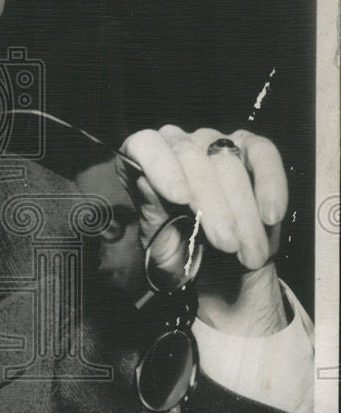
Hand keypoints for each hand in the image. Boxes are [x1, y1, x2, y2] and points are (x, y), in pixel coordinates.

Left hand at [119, 126, 288, 334]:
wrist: (213, 270)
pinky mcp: (250, 148)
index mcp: (142, 161)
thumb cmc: (178, 252)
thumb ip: (152, 215)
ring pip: (228, 163)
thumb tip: (145, 183)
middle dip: (212, 205)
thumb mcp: (159, 244)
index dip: (162, 168)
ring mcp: (213, 142)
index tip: (181, 199)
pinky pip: (262, 153)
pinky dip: (270, 184)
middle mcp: (176, 144)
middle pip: (190, 157)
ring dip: (243, 212)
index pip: (144, 145)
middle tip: (226, 245)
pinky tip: (271, 217)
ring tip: (250, 252)